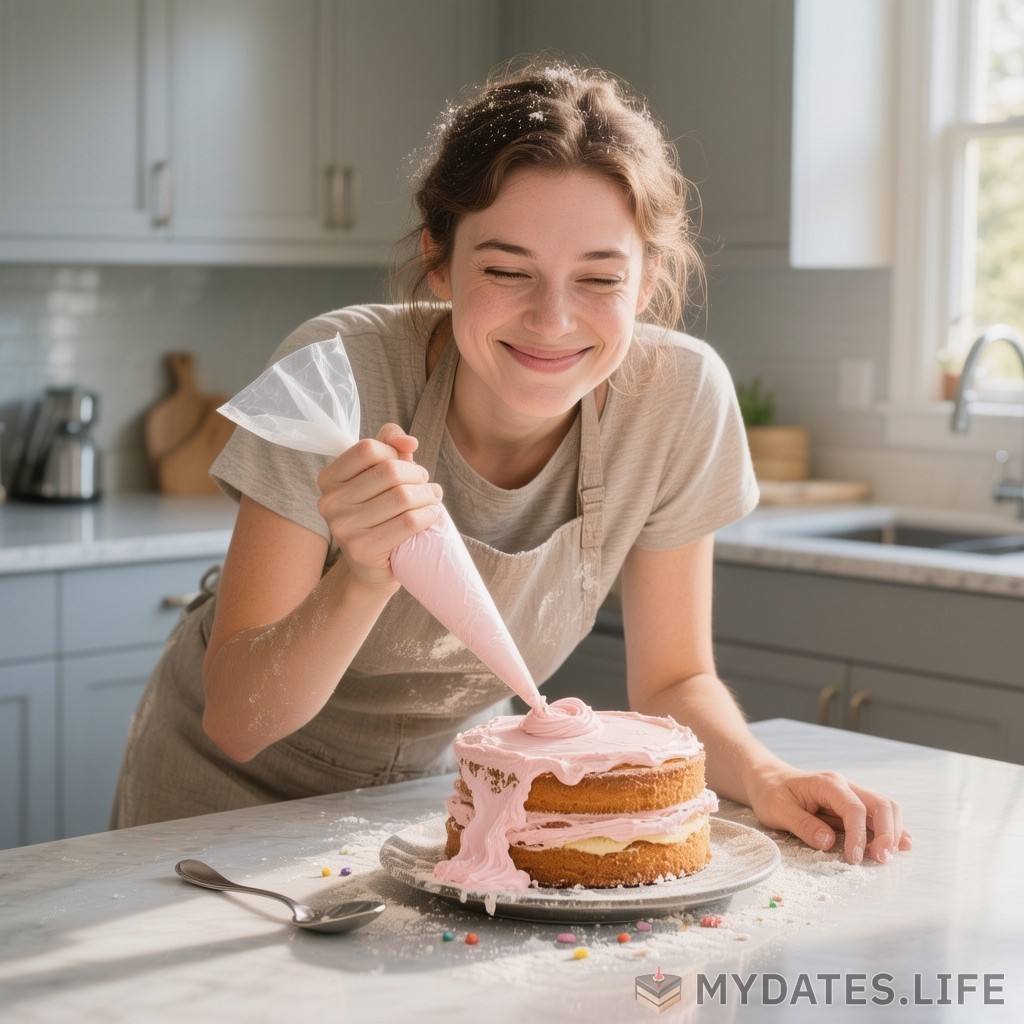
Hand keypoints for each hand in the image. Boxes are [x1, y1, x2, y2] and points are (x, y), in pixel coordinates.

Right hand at [316, 423, 442, 592]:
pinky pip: (408, 522)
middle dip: (418, 476)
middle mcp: (329, 502)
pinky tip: (432, 515)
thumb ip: (390, 445)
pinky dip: (429, 515)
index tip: (408, 466)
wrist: (373, 568)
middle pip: (389, 472)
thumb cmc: (380, 514)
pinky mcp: (362, 549)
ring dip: (428, 496)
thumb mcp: (380, 475)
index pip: (369, 449)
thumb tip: (409, 441)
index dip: (396, 453)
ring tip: (433, 500)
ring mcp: (343, 528)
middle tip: (428, 486)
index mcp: (329, 479)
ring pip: (402, 497)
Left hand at [746, 766, 912, 864]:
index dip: (859, 835)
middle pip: (881, 805)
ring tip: (888, 856)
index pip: (854, 808)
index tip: (854, 858)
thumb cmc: (770, 792)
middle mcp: (844, 787)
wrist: (766, 780)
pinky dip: (890, 831)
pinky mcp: (851, 807)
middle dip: (887, 833)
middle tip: (881, 859)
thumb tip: (828, 842)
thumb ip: (802, 824)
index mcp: (827, 784)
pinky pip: (877, 817)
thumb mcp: (777, 809)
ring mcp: (850, 796)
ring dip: (892, 832)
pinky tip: (898, 846)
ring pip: (885, 809)